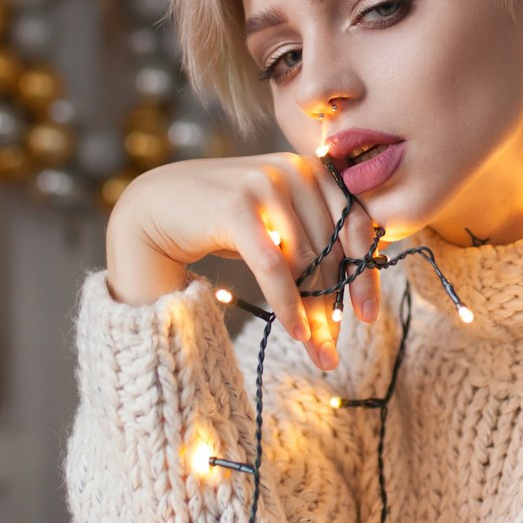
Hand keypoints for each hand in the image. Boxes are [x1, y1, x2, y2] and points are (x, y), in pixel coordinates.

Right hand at [106, 153, 381, 369]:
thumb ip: (314, 239)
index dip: (366, 273)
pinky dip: (287, 302)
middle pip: (331, 250)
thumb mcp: (276, 225)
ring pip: (306, 261)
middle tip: (332, 351)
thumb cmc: (222, 222)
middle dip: (334, 307)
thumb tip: (357, 289)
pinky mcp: (236, 206)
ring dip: (314, 314)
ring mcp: (264, 183)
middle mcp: (294, 170)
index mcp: (311, 171)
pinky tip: (294, 331)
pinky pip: (273, 265)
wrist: (154, 210)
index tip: (368, 316)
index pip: (355, 225)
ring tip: (317, 352)